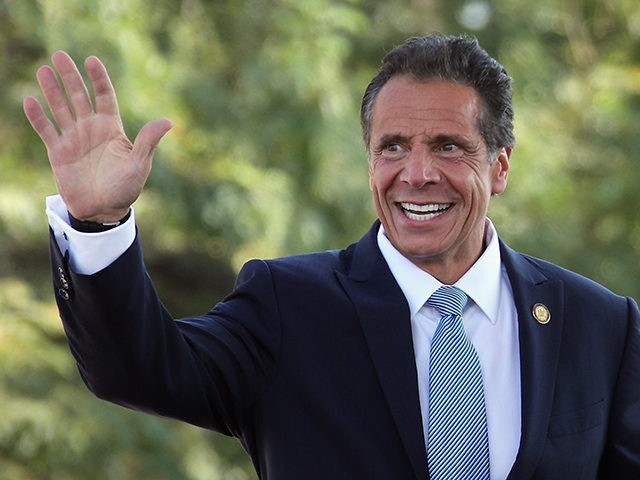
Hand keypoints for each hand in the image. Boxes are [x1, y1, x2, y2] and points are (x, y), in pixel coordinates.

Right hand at [23, 51, 171, 222]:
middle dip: (70, 77)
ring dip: (52, 91)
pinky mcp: (58, 152)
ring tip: (44, 70)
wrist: (103, 210)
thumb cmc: (125, 188)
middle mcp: (91, 129)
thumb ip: (148, 141)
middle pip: (79, 97)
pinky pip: (46, 130)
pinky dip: (38, 117)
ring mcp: (73, 139)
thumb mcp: (139, 164)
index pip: (105, 97)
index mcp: (112, 128)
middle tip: (60, 55)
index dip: (98, 79)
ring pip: (60, 109)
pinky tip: (29, 101)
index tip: (92, 60)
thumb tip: (168, 121)